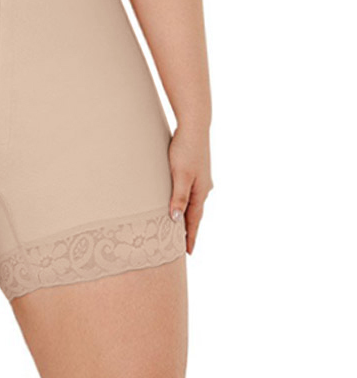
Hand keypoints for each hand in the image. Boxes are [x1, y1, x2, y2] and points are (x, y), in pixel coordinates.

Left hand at [167, 122, 212, 254]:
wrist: (194, 126)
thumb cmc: (186, 150)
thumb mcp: (180, 175)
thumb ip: (178, 197)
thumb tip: (175, 219)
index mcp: (200, 192)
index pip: (194, 220)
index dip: (190, 236)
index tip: (187, 252)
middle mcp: (203, 187)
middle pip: (195, 213)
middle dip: (189, 228)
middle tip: (182, 244)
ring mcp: (201, 178)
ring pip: (192, 201)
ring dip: (187, 214)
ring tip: (179, 225)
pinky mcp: (196, 169)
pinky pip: (190, 191)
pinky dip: (185, 200)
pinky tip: (180, 199)